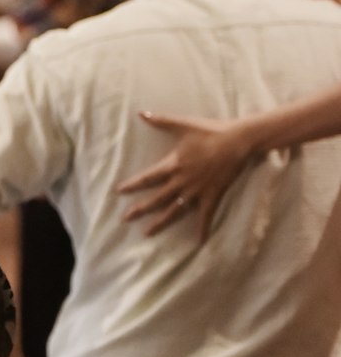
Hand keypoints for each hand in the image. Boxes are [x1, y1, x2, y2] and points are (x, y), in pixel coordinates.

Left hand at [117, 112, 254, 240]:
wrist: (238, 141)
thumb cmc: (210, 131)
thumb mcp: (183, 124)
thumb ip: (161, 121)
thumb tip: (141, 113)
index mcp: (174, 165)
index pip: (148, 178)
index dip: (133, 185)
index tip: (119, 192)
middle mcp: (182, 181)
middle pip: (157, 198)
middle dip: (140, 209)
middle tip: (125, 218)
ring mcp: (197, 190)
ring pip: (175, 210)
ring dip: (160, 222)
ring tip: (147, 232)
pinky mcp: (212, 195)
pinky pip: (206, 216)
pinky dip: (202, 229)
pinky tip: (199, 242)